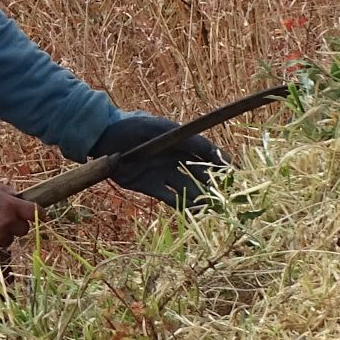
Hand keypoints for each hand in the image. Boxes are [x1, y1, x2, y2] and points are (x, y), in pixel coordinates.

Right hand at [0, 184, 37, 255]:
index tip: (43, 215)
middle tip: (8, 221)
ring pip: (9, 240)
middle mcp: (7, 224)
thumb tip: (17, 196)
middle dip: (18, 226)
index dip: (40, 214)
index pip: (34, 212)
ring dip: (4, 235)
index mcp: (10, 207)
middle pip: (24, 229)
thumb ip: (6, 192)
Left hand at [92, 113, 230, 207]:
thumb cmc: (134, 126)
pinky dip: (183, 206)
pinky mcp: (150, 187)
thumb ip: (186, 138)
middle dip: (215, 184)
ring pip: (188, 188)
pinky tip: (196, 213)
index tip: (234, 172)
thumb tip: (212, 150)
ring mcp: (163, 174)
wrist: (104, 138)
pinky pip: (170, 198)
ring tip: (216, 208)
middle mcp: (175, 159)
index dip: (221, 163)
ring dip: (201, 198)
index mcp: (180, 143)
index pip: (206, 154)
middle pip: (200, 174)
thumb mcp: (161, 128)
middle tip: (229, 196)